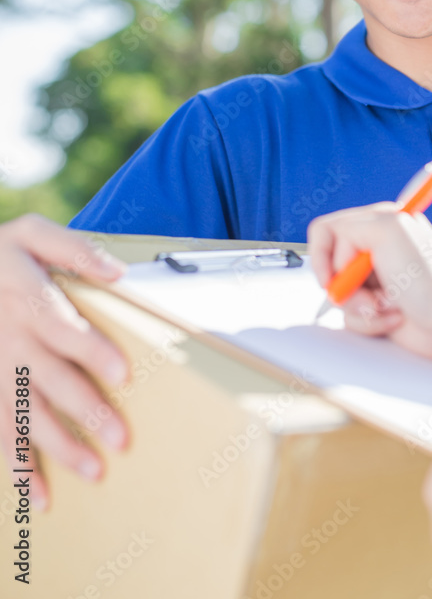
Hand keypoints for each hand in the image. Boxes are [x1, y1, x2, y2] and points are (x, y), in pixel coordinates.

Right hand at [0, 214, 129, 509]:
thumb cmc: (1, 253)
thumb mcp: (31, 234)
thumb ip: (73, 250)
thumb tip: (117, 272)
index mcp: (26, 296)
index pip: (61, 326)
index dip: (91, 350)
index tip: (122, 374)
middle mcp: (9, 336)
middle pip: (49, 378)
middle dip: (85, 410)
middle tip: (121, 438)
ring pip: (25, 412)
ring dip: (58, 445)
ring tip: (94, 471)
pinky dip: (17, 466)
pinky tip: (39, 494)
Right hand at [308, 202, 431, 362]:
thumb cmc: (429, 278)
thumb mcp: (385, 231)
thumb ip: (348, 228)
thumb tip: (334, 258)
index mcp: (378, 222)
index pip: (327, 230)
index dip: (324, 254)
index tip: (334, 275)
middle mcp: (375, 248)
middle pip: (328, 266)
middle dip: (346, 284)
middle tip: (369, 290)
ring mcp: (375, 279)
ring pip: (338, 294)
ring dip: (360, 305)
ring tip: (387, 305)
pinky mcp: (376, 307)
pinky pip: (350, 317)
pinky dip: (369, 321)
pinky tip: (394, 317)